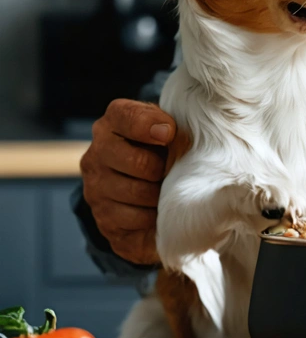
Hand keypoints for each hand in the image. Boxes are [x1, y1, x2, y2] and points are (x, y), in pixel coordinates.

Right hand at [80, 99, 176, 265]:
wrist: (146, 187)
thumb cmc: (164, 150)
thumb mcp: (170, 129)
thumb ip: (174, 124)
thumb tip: (178, 132)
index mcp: (112, 124)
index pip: (127, 117)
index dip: (151, 124)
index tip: (170, 133)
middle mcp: (96, 155)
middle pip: (137, 161)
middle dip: (164, 168)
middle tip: (173, 171)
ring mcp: (95, 189)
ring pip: (138, 193)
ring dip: (162, 194)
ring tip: (169, 190)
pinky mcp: (104, 220)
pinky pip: (136, 220)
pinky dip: (155, 217)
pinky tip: (160, 210)